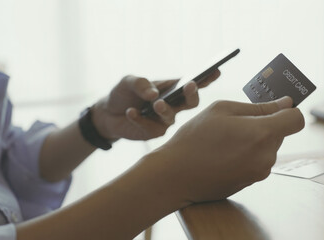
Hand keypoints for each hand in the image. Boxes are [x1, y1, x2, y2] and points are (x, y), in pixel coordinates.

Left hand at [91, 71, 219, 140]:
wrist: (107, 113)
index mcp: (171, 89)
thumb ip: (140, 83)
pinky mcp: (152, 133)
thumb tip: (153, 94)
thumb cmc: (124, 93)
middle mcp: (173, 106)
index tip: (216, 71)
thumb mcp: (128, 81)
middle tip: (189, 85)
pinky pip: (149, 127)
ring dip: (164, 109)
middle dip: (192, 94)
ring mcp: (164, 121)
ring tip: (155, 103)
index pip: (192, 84)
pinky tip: (131, 111)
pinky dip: (139, 118)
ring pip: (171, 117)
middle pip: (191, 102)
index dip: (206, 78)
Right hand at [148, 96, 303, 205]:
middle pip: (280, 133)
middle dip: (264, 125)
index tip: (276, 107)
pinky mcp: (251, 182)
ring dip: (254, 141)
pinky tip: (224, 154)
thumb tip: (286, 103)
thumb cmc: (195, 138)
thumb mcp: (222, 110)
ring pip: (267, 147)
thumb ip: (259, 106)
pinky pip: (257, 161)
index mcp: (262, 133)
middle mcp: (266, 156)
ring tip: (225, 140)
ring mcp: (259, 172)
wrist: (175, 175)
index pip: (296, 119)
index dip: (288, 110)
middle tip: (235, 123)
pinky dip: (246, 154)